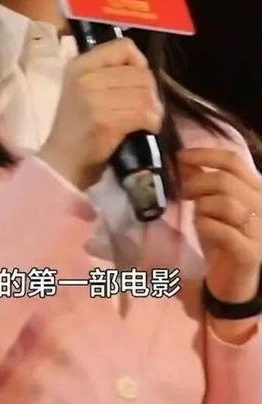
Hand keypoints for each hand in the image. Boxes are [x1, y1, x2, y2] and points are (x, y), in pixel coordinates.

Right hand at [38, 37, 162, 189]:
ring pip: (144, 94)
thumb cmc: (78, 128)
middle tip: (147, 108)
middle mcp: (84, 76)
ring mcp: (92, 97)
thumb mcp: (85, 90)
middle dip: (150, 92)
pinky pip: (142, 113)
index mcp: (79, 64)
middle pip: (139, 72)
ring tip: (148, 120)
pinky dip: (151, 122)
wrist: (61, 162)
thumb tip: (144, 70)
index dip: (139, 63)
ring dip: (154, 110)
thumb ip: (108, 74)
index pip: (124, 46)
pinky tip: (146, 128)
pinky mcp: (103, 120)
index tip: (137, 83)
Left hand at [179, 147, 261, 303]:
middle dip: (197, 183)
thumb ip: (200, 180)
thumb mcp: (208, 204)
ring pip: (226, 203)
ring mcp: (260, 229)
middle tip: (184, 193)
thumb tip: (185, 159)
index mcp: (255, 188)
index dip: (205, 154)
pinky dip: (205, 225)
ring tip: (196, 214)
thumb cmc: (222, 236)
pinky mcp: (251, 252)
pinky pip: (223, 230)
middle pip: (226, 180)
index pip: (233, 160)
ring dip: (202, 206)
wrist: (234, 280)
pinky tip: (201, 227)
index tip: (181, 156)